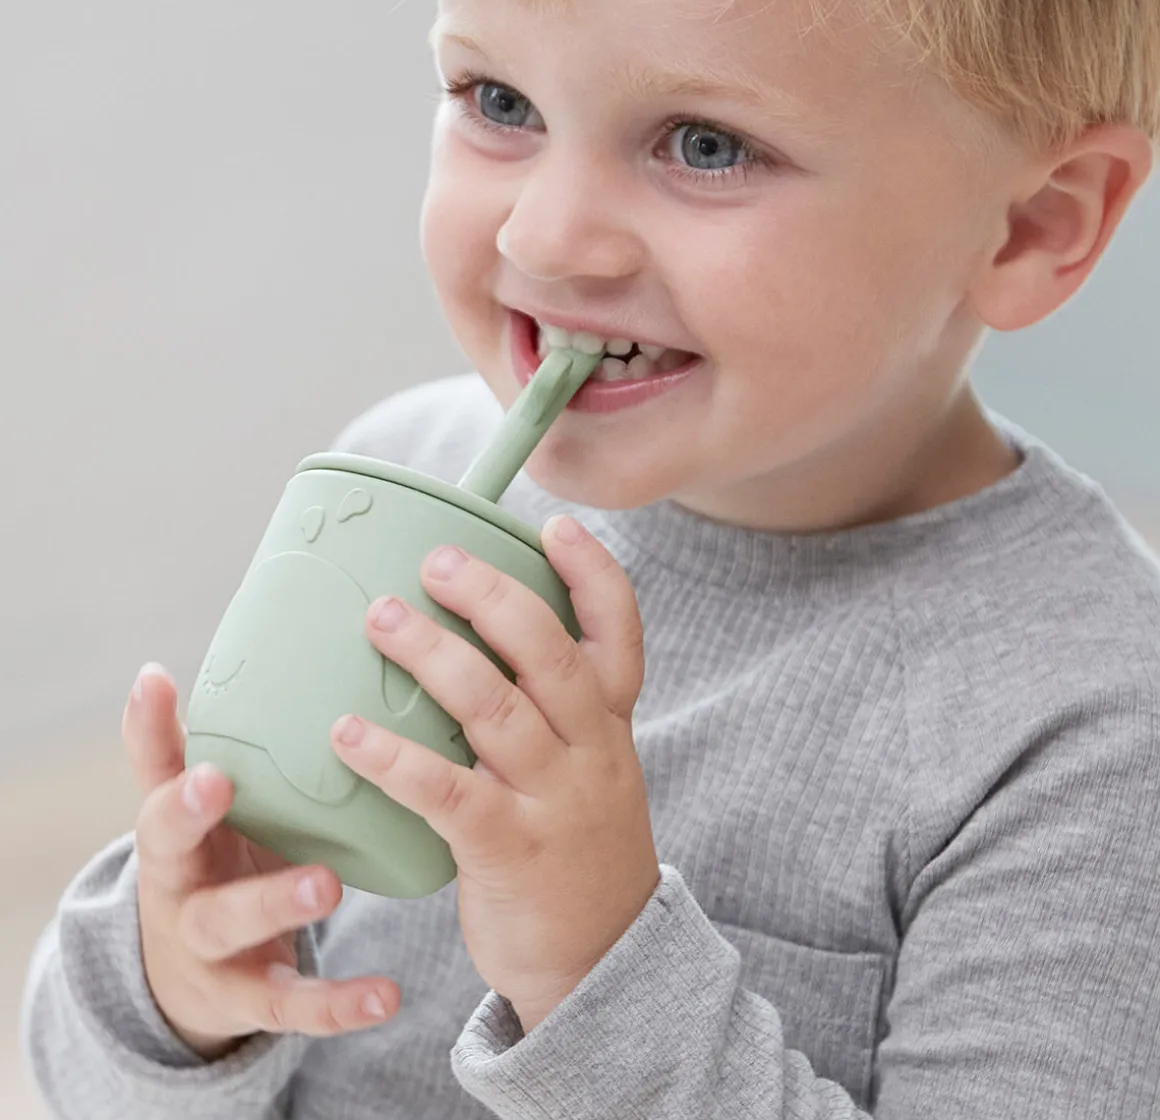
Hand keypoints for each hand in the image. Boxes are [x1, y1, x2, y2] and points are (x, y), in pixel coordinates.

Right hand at [123, 664, 400, 1059]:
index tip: (164, 694)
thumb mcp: (187, 811)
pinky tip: (386, 994)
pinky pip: (292, 1005)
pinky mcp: (249, 998)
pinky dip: (338, 1002)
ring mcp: (210, 945)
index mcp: (172, 834)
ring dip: (276, 902)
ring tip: (327, 882)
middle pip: (172, 850)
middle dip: (192, 817)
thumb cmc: (205, 861)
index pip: (154, 783)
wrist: (189, 975)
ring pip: (232, 925)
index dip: (154, 743)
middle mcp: (178, 886)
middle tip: (221, 781)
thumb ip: (173, 749)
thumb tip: (153, 670)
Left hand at [330, 515, 660, 1032]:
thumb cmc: (574, 850)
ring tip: (380, 618)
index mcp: (610, 726)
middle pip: (551, 655)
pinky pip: (448, 792)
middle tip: (436, 561)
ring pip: (497, 709)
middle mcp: (590, 751)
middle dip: (493, 598)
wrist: (600, 961)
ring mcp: (554, 800)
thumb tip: (461, 646)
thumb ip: (547, 716)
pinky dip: (395, 759)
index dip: (592, 574)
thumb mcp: (589, 773)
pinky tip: (346, 733)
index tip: (556, 526)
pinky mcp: (509, 850)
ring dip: (434, 657)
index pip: (620, 634)